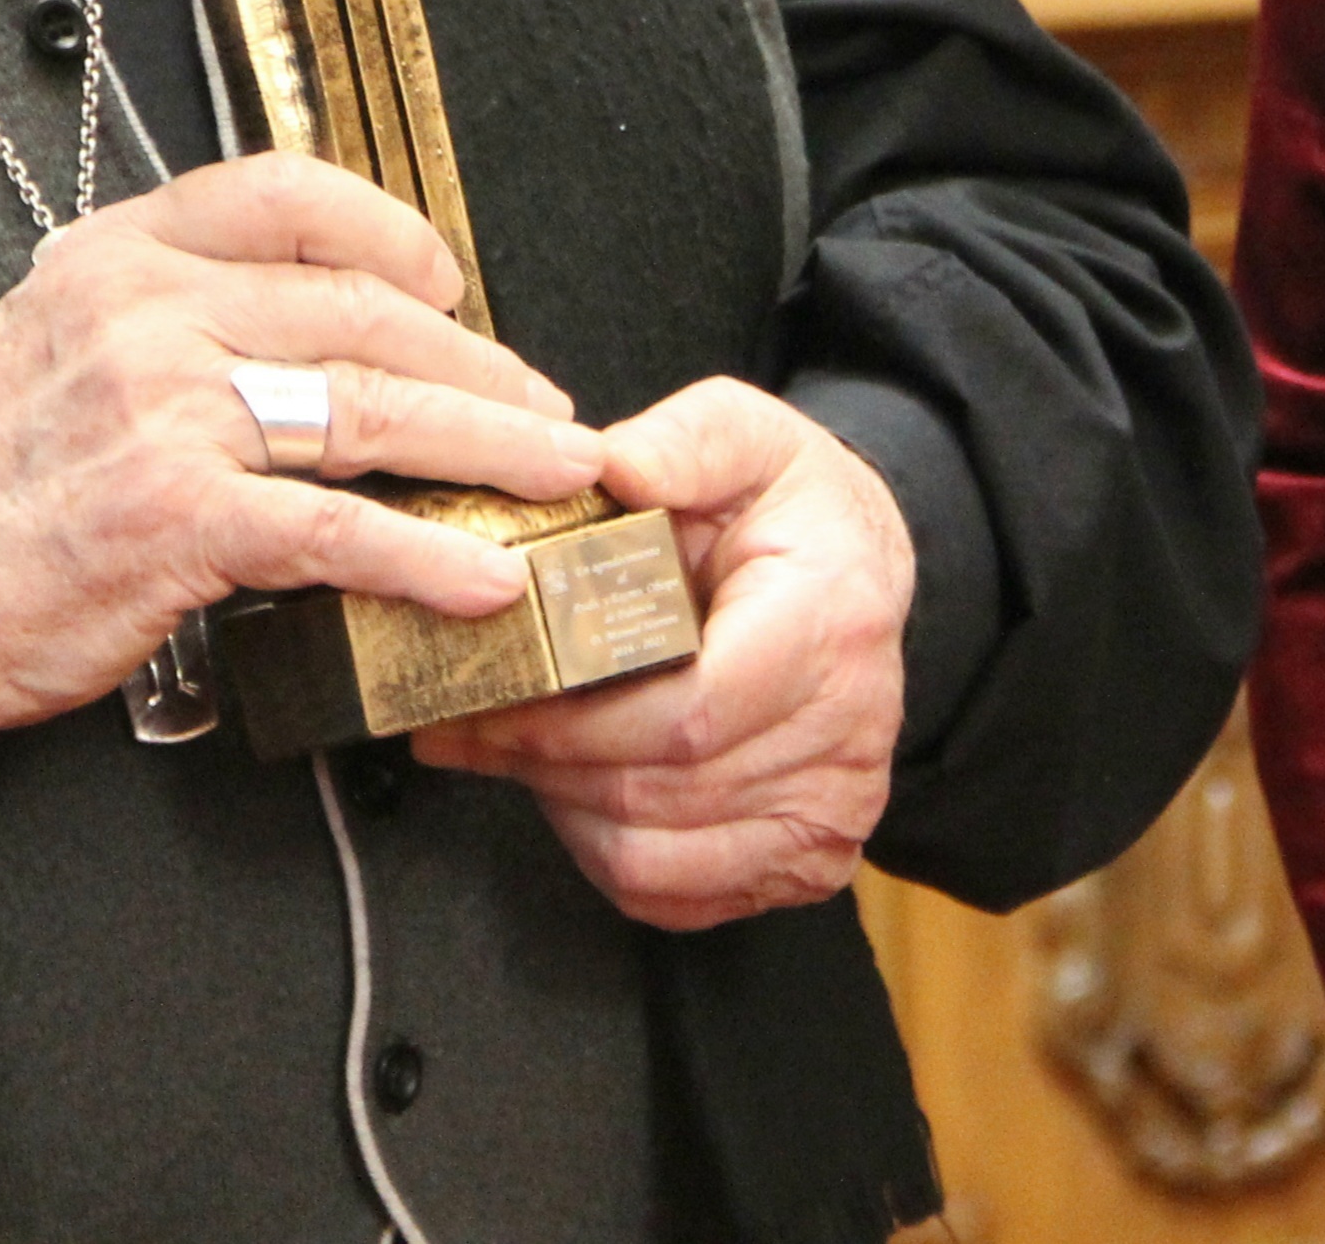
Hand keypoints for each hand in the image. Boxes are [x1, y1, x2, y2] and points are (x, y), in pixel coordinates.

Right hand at [0, 157, 607, 733]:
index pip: (289, 195)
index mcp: (122, 253)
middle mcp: (152, 313)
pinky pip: (335, 531)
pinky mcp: (177, 518)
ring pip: (371, 411)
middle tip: (546, 407)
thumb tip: (310, 334)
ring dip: (488, 448)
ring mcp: (166, 411)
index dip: (393, 231)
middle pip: (362, 315)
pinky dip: (426, 558)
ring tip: (557, 474)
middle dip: (478, 366)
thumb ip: (173, 312)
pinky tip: (484, 577)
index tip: (452, 280)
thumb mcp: (58, 336)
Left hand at [408, 376, 909, 929]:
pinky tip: (574, 789)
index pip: (690, 713)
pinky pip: (676, 892)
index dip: (572, 722)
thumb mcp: (744, 433)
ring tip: (509, 751)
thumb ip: (680, 443)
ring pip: (654, 855)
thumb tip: (611, 467)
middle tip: (462, 724)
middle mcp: (849, 729)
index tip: (487, 699)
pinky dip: (605, 851)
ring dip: (562, 809)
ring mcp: (836, 805)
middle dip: (541, 763)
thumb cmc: (790, 505)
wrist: (863, 570)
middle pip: (658, 791)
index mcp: (830, 622)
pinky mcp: (813, 857)